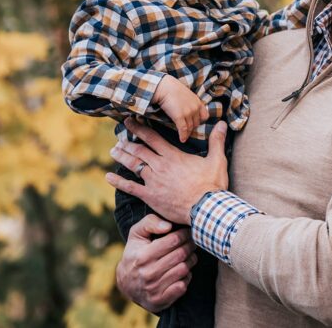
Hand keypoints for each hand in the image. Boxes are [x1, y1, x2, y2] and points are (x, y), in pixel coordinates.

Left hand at [107, 119, 229, 223]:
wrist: (206, 209)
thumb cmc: (212, 185)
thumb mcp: (217, 160)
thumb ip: (217, 141)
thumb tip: (223, 123)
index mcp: (174, 156)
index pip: (153, 138)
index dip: (140, 128)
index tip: (130, 122)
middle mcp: (161, 166)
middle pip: (139, 150)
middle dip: (128, 142)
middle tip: (118, 137)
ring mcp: (154, 181)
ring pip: (134, 165)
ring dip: (122, 157)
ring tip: (113, 151)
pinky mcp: (151, 197)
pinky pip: (131, 187)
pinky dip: (119, 182)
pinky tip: (108, 178)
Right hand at [116, 214, 195, 312]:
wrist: (126, 284)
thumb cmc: (135, 253)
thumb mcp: (136, 234)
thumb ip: (150, 222)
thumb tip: (169, 226)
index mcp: (142, 256)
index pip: (173, 241)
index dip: (184, 234)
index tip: (188, 231)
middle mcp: (148, 273)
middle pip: (181, 255)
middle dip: (190, 246)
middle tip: (192, 242)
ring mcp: (154, 288)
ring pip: (184, 270)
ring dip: (191, 260)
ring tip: (190, 255)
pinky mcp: (159, 301)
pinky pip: (182, 286)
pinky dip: (187, 277)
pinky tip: (183, 271)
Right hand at [155, 75, 208, 142]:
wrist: (164, 87)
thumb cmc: (172, 89)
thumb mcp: (186, 94)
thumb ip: (190, 102)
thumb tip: (187, 109)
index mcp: (197, 102)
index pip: (205, 116)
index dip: (200, 121)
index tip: (196, 124)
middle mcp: (195, 108)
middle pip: (196, 123)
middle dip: (192, 128)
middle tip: (188, 132)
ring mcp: (188, 112)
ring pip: (190, 127)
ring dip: (187, 133)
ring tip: (184, 137)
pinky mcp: (180, 117)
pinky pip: (183, 130)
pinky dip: (183, 136)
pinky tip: (182, 139)